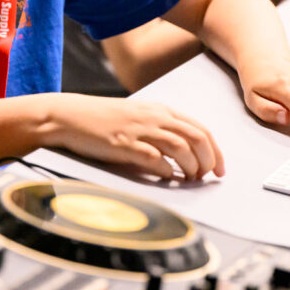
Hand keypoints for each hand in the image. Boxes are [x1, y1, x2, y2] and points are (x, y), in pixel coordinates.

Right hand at [44, 94, 222, 180]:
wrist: (69, 116)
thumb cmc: (102, 120)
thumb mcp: (138, 116)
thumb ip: (161, 129)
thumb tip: (185, 153)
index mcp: (160, 110)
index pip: (200, 129)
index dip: (216, 150)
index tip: (220, 168)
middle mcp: (154, 117)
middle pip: (197, 138)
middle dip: (209, 160)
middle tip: (207, 177)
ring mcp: (140, 130)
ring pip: (182, 148)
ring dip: (191, 167)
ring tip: (189, 179)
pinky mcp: (125, 144)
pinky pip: (156, 159)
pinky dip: (166, 171)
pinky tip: (166, 178)